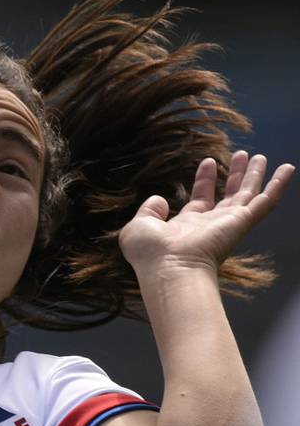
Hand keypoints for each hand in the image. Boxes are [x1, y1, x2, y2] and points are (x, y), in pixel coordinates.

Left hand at [119, 151, 293, 274]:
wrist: (169, 269)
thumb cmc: (151, 254)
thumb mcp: (140, 226)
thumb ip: (149, 210)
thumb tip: (159, 198)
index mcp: (189, 225)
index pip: (202, 198)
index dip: (206, 179)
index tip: (209, 161)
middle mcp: (212, 225)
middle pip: (230, 195)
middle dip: (237, 175)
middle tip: (244, 155)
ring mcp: (229, 224)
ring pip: (249, 195)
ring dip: (256, 175)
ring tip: (260, 156)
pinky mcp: (242, 223)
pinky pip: (266, 202)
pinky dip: (278, 185)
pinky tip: (287, 169)